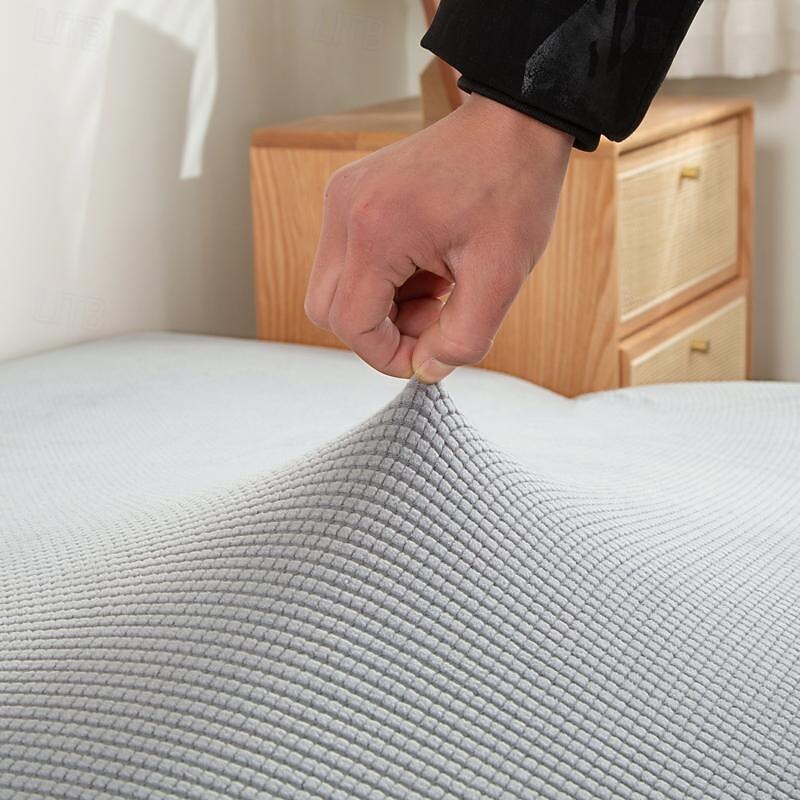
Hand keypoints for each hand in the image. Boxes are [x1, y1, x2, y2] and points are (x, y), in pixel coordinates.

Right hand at [304, 94, 572, 382]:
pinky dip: (384, 280)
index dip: (387, 356)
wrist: (514, 123)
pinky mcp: (350, 194)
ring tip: (439, 287)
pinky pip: (348, 260)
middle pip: (328, 309)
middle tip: (434, 320)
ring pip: (336, 287)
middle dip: (379, 332)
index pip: (351, 324)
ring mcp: (342, 197)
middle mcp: (344, 210)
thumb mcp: (501, 277)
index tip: (428, 357)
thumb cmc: (513, 189)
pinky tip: (428, 266)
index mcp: (374, 230)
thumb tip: (425, 369)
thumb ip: (461, 339)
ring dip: (383, 306)